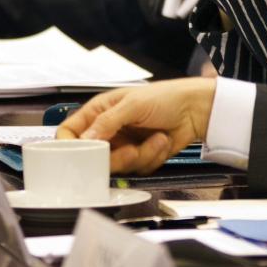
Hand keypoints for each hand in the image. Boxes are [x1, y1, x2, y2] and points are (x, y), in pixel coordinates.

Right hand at [55, 78, 216, 173]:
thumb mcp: (133, 105)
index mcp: (100, 112)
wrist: (196, 109)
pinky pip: (138, 169)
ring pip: (117, 167)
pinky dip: (152, 156)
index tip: (80, 154)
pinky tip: (162, 140)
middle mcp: (109, 131)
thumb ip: (107, 122)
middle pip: (93, 157)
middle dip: (114, 157)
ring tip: (155, 138)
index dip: (69, 145)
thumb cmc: (166, 97)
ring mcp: (124, 146)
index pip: (70, 132)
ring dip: (139, 155)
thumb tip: (86, 138)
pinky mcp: (140, 157)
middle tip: (129, 150)